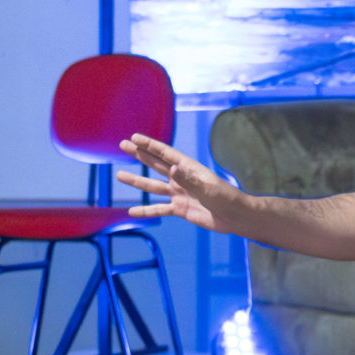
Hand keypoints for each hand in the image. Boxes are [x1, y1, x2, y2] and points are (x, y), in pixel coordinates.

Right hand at [116, 135, 248, 233]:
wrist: (235, 217)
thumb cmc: (226, 198)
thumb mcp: (207, 188)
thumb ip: (188, 179)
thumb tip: (171, 168)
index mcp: (188, 168)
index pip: (165, 154)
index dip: (149, 145)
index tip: (134, 138)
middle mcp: (181, 178)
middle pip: (155, 164)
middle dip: (139, 155)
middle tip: (122, 145)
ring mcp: (179, 193)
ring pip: (153, 186)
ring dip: (136, 181)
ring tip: (119, 176)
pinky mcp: (180, 209)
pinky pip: (159, 209)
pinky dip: (146, 210)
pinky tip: (132, 212)